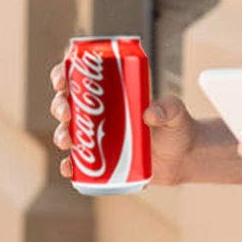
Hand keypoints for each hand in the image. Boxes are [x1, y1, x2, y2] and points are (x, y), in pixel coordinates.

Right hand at [49, 52, 198, 186]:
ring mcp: (97, 137)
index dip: (64, 74)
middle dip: (59, 106)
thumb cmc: (177, 126)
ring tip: (67, 140)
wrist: (182, 158)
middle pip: (67, 104)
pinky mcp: (100, 162)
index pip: (81, 76)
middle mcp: (99, 113)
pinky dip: (69, 165)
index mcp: (113, 92)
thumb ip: (168, 108)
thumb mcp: (176, 112)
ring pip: (67, 132)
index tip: (62, 79)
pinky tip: (69, 167)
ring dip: (60, 135)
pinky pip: (77, 164)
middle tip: (66, 112)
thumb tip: (149, 114)